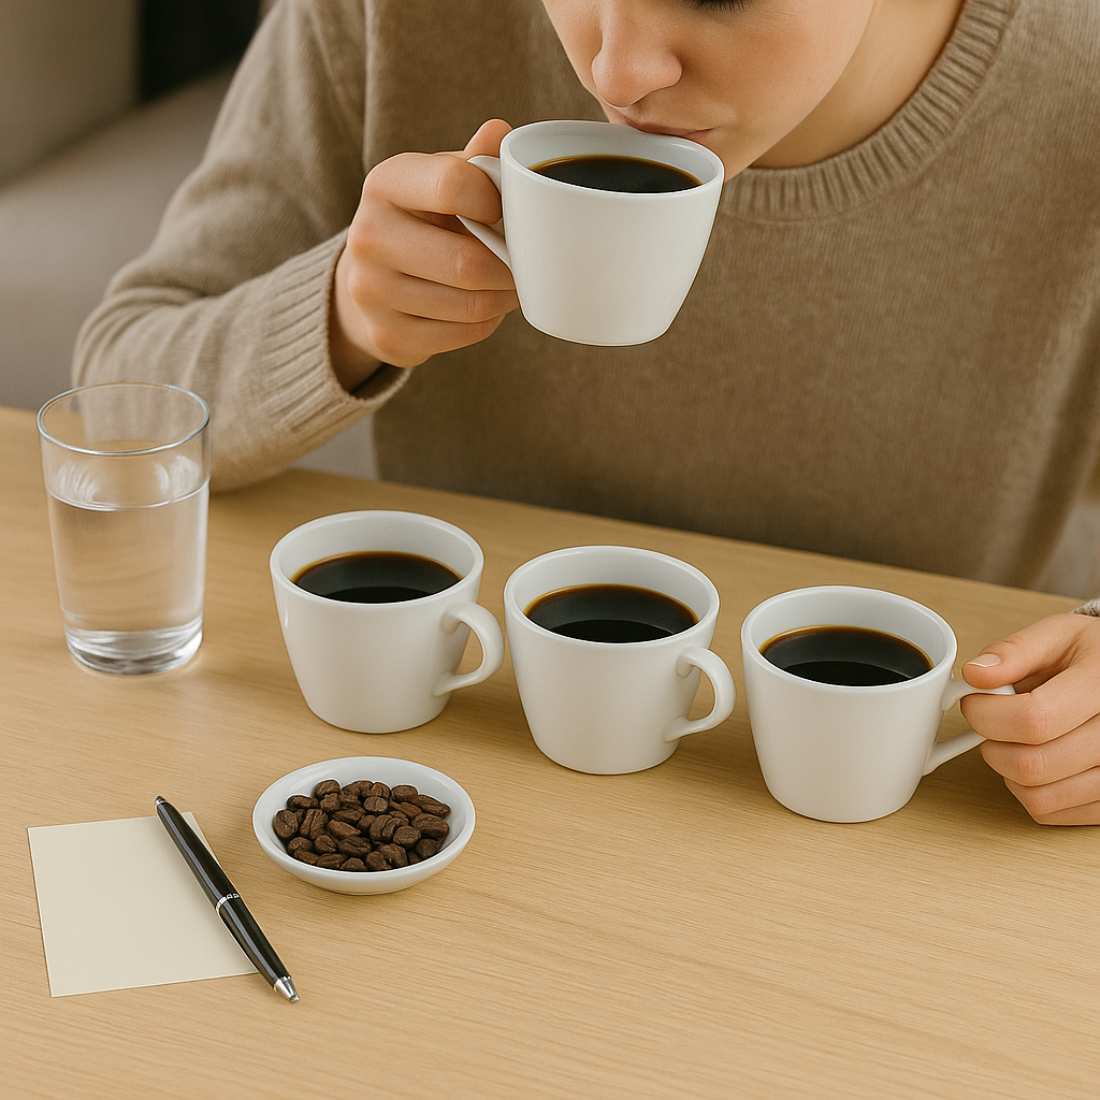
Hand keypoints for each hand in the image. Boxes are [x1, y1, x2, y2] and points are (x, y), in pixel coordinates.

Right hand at [328, 119, 519, 389]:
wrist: (369, 282)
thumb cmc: (422, 221)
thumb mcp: (438, 181)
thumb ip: (473, 162)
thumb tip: (501, 132)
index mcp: (385, 183)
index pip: (453, 184)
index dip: (496, 201)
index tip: (506, 211)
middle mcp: (368, 236)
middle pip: (468, 263)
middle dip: (510, 267)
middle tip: (526, 263)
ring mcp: (372, 291)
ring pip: (472, 304)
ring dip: (504, 297)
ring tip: (509, 283)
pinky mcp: (388, 335)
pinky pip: (465, 333)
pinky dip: (487, 322)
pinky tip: (484, 306)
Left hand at [961, 612, 1099, 824]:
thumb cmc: (1091, 656)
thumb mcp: (1059, 636)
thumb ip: (1014, 651)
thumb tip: (975, 674)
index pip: (1034, 719)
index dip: (987, 714)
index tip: (974, 701)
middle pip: (1032, 764)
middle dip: (991, 744)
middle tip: (991, 723)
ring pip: (1038, 796)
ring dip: (1006, 771)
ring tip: (1013, 740)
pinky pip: (1050, 812)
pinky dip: (1026, 790)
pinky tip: (1034, 758)